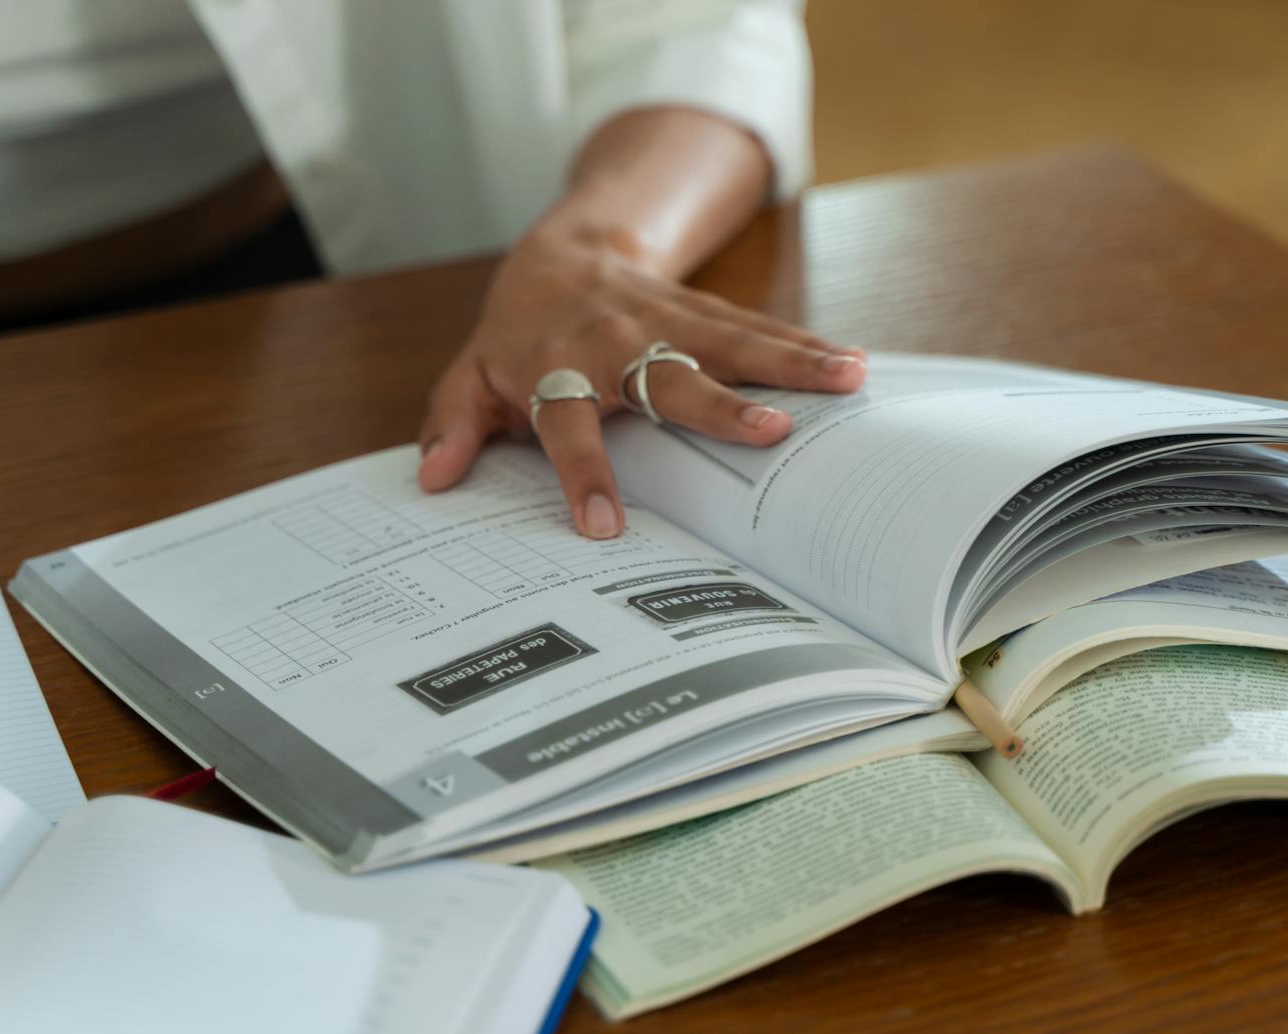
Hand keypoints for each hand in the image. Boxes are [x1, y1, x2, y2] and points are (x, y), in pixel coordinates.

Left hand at [417, 224, 865, 537]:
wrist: (562, 252)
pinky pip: (757, 329)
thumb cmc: (519, 334)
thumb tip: (434, 477)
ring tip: (847, 378)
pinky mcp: (703, 310)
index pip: (565, 424)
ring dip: (791, 360)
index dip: (581, 474)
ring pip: (731, 340)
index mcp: (554, 369)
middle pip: (668, 375)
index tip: (601, 528)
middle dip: (719, 405)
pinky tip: (853, 363)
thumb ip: (453, 424)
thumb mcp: (472, 374)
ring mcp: (667, 321)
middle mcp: (615, 343)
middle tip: (769, 433)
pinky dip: (805, 345)